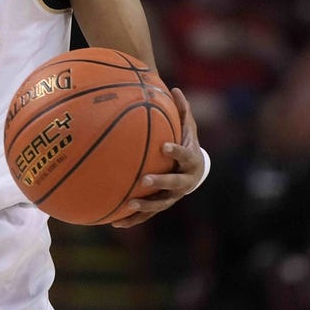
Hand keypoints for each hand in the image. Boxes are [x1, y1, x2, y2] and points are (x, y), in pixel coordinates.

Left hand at [111, 87, 203, 227]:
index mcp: (190, 160)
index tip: (164, 146)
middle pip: (173, 183)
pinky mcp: (162, 204)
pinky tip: (114, 221)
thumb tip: (173, 88)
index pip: (186, 154)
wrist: (196, 170)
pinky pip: (147, 213)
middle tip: (144, 180)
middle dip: (160, 182)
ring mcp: (173, 195)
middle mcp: (184, 181)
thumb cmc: (187, 142)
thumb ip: (181, 110)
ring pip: (160, 203)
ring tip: (128, 205)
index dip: (176, 151)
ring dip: (145, 206)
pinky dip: (132, 218)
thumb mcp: (187, 126)